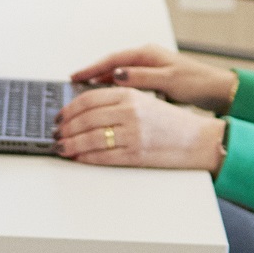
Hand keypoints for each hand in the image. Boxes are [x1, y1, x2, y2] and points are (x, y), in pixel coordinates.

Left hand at [58, 83, 226, 170]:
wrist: (197, 140)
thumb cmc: (170, 122)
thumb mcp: (144, 101)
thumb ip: (116, 102)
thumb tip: (82, 112)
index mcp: (130, 94)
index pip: (89, 99)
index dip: (69, 110)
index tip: (59, 117)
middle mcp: (130, 111)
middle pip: (86, 119)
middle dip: (65, 128)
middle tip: (56, 134)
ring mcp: (133, 133)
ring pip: (90, 138)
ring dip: (70, 144)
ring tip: (61, 147)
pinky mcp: (136, 154)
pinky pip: (102, 156)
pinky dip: (85, 158)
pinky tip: (77, 158)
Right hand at [70, 42, 236, 110]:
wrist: (216, 89)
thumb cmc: (196, 82)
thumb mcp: (167, 81)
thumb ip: (141, 78)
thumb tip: (116, 75)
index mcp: (147, 54)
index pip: (112, 60)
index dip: (92, 68)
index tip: (75, 76)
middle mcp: (146, 58)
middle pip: (112, 65)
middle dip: (92, 75)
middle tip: (73, 85)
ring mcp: (149, 68)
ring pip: (118, 74)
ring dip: (102, 82)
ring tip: (84, 93)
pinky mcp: (153, 79)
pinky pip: (126, 82)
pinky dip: (115, 89)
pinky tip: (107, 98)